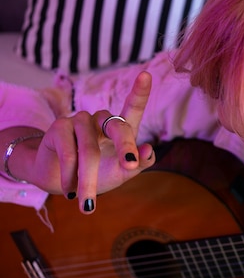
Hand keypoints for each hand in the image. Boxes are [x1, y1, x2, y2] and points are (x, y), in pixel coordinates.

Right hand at [32, 72, 155, 213]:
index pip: (133, 107)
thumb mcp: (121, 172)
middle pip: (119, 127)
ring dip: (88, 179)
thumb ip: (138, 163)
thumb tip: (149, 151)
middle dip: (126, 148)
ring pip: (90, 150)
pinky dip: (70, 175)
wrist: (65, 185)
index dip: (140, 91)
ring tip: (88, 202)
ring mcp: (80, 120)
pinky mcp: (59, 127)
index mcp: (122, 128)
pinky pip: (68, 152)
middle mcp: (102, 120)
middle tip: (130, 166)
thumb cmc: (99, 174)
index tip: (146, 75)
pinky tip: (69, 190)